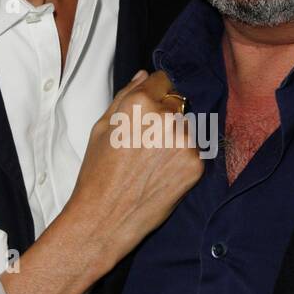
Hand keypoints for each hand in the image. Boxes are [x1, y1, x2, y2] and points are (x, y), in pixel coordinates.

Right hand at [68, 68, 203, 266]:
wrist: (105, 218)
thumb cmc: (97, 173)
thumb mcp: (101, 128)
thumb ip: (125, 96)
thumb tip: (144, 75)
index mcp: (140, 102)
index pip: (163, 80)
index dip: (155, 93)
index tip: (149, 109)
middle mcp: (167, 117)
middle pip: (178, 103)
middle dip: (166, 116)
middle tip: (146, 143)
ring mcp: (184, 142)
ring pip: (187, 128)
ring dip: (176, 138)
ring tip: (153, 161)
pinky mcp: (196, 164)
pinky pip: (194, 151)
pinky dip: (183, 159)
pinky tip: (162, 174)